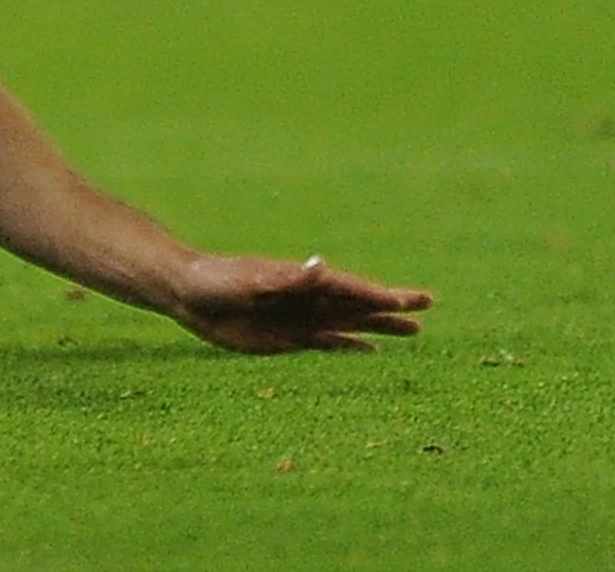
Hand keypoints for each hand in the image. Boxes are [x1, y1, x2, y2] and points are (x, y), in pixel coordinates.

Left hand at [167, 253, 432, 353]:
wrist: (186, 293)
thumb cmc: (215, 281)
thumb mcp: (251, 279)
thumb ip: (288, 277)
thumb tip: (320, 264)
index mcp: (301, 280)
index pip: (349, 288)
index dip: (378, 294)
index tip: (409, 300)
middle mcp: (307, 298)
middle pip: (358, 304)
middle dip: (392, 305)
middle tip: (428, 305)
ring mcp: (299, 317)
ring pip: (350, 323)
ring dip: (380, 326)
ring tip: (414, 329)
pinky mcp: (286, 336)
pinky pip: (326, 342)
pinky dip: (350, 344)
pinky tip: (370, 349)